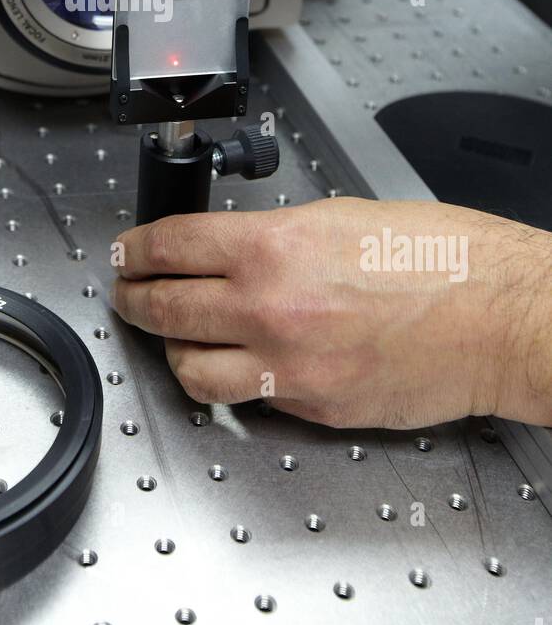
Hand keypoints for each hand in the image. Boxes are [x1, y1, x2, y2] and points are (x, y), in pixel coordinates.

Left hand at [109, 198, 551, 428]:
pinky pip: (250, 398)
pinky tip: (242, 363)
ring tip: (177, 338)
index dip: (133, 252)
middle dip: (136, 301)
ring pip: (190, 372)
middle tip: (130, 295)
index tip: (124, 255)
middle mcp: (269, 310)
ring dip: (175, 352)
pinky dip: (236, 381)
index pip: (168, 248)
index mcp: (272, 249)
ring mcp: (288, 368)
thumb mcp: (342, 216)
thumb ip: (277, 236)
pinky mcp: (313, 407)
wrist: (500, 318)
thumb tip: (237, 249)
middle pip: (163, 311)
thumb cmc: (444, 260)